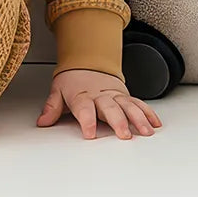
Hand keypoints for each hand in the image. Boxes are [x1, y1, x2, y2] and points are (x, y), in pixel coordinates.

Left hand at [38, 69, 161, 139]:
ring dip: (138, 119)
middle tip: (124, 135)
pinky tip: (155, 124)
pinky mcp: (125, 96)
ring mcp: (115, 95)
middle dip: (118, 121)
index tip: (90, 133)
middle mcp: (101, 96)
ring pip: (128, 106)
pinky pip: (138, 104)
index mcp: (82, 95)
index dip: (87, 121)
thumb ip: (52, 108)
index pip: (84, 109)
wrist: (87, 61)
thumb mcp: (58, 91)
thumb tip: (42, 122)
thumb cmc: (72, 81)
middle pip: (110, 109)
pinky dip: (148, 113)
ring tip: (146, 131)